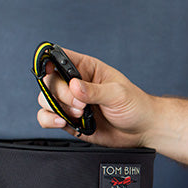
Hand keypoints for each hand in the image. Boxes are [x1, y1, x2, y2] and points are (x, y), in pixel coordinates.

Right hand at [36, 48, 154, 149]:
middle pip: (50, 81)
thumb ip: (95, 91)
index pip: (60, 57)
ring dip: (57, 107)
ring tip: (79, 114)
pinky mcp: (69, 120)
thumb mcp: (118, 94)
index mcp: (88, 68)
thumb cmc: (135, 106)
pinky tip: (62, 122)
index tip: (50, 70)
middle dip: (61, 93)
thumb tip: (74, 86)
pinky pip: (46, 117)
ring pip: (45, 99)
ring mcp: (71, 102)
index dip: (49, 60)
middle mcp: (76, 84)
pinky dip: (49, 120)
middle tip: (81, 104)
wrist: (142, 130)